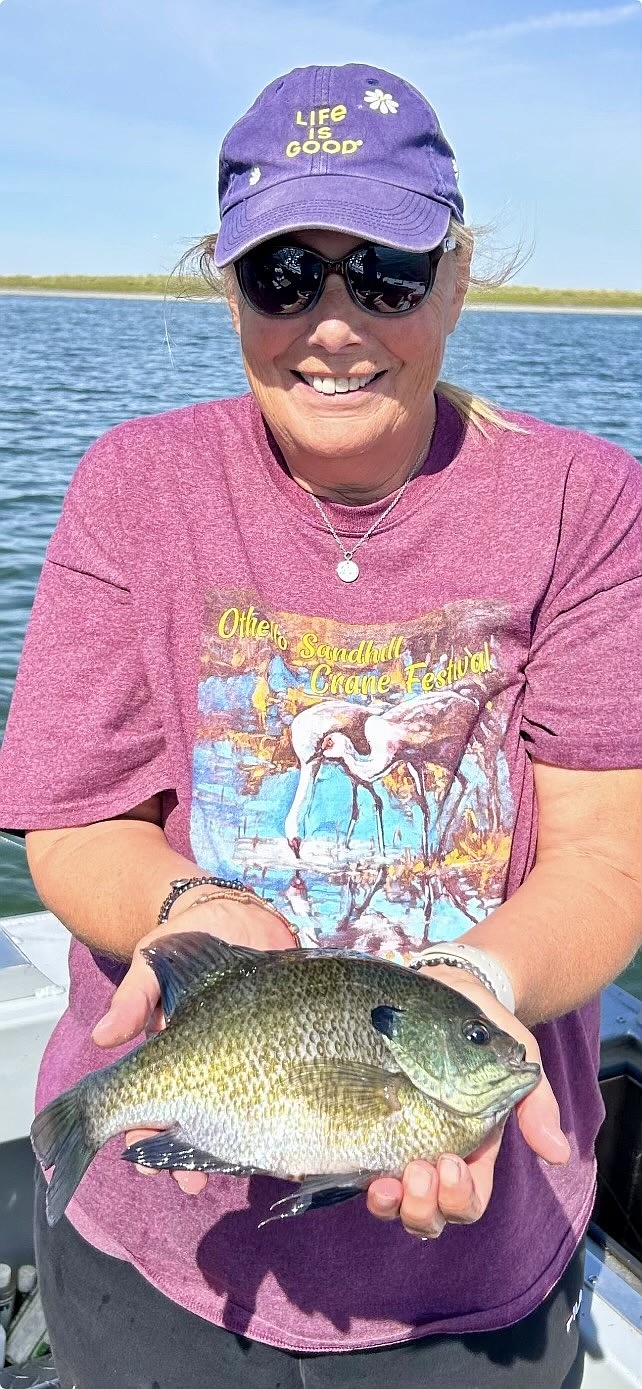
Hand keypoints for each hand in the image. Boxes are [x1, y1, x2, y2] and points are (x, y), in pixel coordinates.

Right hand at [92, 893, 296, 1193]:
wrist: (241, 917)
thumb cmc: (188, 940)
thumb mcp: (154, 963)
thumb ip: (135, 998)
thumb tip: (103, 1036)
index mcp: (174, 1058)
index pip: (150, 1108)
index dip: (146, 1140)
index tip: (147, 1163)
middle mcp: (210, 1071)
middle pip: (195, 1128)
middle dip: (190, 1162)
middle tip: (193, 1185)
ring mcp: (250, 1066)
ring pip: (246, 1121)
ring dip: (250, 1150)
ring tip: (263, 1169)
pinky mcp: (289, 1053)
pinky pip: (293, 1092)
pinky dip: (299, 1118)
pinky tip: (308, 1140)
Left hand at [366, 966, 569, 1238]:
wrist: (443, 987)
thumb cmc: (483, 1028)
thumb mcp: (517, 1058)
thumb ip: (536, 1104)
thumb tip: (557, 1153)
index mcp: (473, 1146)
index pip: (470, 1197)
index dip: (461, 1197)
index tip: (449, 1165)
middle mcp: (434, 1154)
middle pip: (431, 1214)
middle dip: (425, 1208)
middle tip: (418, 1171)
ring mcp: (398, 1144)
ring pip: (394, 1204)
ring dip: (391, 1206)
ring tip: (385, 1184)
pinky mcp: (366, 1125)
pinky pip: (358, 1170)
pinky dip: (357, 1180)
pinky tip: (354, 1170)